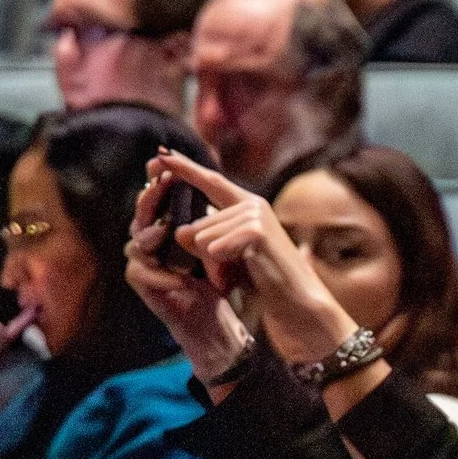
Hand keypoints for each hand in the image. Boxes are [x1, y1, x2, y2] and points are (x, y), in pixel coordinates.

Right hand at [124, 151, 254, 380]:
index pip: (155, 195)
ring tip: (164, 232)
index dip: (156, 177)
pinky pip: (140, 271)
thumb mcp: (214, 240)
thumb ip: (207, 215)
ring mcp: (140, 258)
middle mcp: (148, 237)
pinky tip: (178, 277)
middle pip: (140, 212)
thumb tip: (212, 177)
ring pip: (137, 240)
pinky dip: (159, 274)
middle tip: (161, 183)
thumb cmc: (213, 276)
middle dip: (150, 197)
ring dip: (151, 235)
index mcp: (164, 221)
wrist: (210, 315)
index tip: (163, 160)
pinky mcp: (138, 280)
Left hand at [150, 151, 358, 367]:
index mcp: (245, 206)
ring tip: (240, 274)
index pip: (208, 181)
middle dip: (203, 253)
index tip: (159, 156)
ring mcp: (256, 215)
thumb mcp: (228, 259)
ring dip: (214, 263)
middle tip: (230, 273)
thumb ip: (205, 241)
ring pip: (203, 236)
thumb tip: (181, 232)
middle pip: (199, 223)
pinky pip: (216, 245)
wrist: (298, 302)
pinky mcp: (258, 232)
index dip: (183, 168)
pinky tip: (232, 269)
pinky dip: (220, 261)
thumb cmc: (265, 280)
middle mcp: (251, 204)